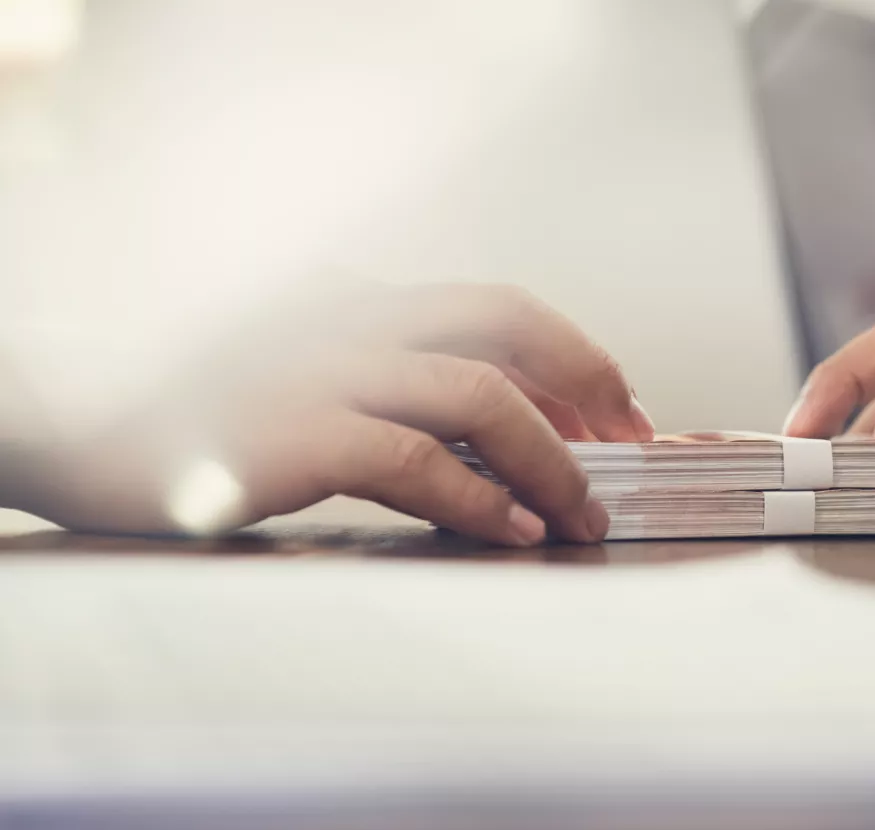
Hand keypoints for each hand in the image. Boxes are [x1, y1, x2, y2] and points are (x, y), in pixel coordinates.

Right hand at [5, 283, 653, 544]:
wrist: (72, 422)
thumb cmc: (189, 407)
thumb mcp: (296, 368)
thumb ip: (378, 379)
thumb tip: (480, 428)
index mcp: (351, 296)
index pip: (488, 308)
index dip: (566, 353)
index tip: (611, 403)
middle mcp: (346, 314)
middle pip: (504, 321)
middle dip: (585, 376)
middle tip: (628, 435)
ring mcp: (323, 366)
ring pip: (479, 395)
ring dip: (550, 457)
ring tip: (582, 509)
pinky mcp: (299, 430)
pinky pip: (422, 460)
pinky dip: (484, 498)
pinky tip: (516, 529)